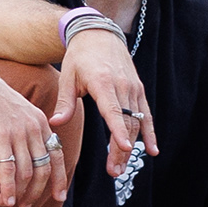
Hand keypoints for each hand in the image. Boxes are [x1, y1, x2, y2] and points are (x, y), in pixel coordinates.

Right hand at [0, 76, 66, 206]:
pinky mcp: (0, 138)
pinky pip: (8, 169)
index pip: (57, 155)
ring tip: (12, 204)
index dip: (59, 179)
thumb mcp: (20, 113)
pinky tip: (5, 199)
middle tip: (27, 205)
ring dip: (20, 193)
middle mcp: (34, 129)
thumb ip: (29, 132)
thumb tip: (31, 157)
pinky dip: (8, 188)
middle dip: (36, 191)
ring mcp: (18, 133)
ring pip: (26, 173)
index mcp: (42, 122)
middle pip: (43, 169)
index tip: (58, 196)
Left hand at [55, 29, 149, 183]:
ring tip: (120, 168)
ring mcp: (133, 88)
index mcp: (102, 82)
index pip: (113, 110)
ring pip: (137, 121)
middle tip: (113, 172)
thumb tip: (55, 124)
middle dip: (121, 150)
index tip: (123, 148)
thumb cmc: (79, 57)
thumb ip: (65, 102)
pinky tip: (151, 150)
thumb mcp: (67, 76)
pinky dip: (149, 132)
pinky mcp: (138, 89)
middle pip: (126, 122)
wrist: (99, 34)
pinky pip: (146, 114)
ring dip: (131, 146)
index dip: (118, 130)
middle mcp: (122, 86)